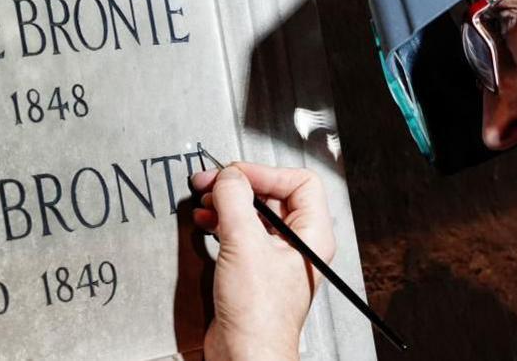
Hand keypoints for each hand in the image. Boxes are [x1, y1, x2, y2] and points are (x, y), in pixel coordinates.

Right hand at [190, 162, 334, 360]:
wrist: (245, 354)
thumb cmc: (259, 316)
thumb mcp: (243, 244)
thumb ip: (234, 201)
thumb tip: (228, 176)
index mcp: (312, 234)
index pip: (298, 181)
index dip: (265, 172)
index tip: (235, 173)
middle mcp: (297, 243)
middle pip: (272, 194)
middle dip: (239, 185)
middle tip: (211, 181)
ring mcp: (275, 256)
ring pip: (252, 212)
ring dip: (226, 202)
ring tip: (204, 199)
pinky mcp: (253, 268)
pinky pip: (239, 232)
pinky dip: (221, 221)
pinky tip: (205, 220)